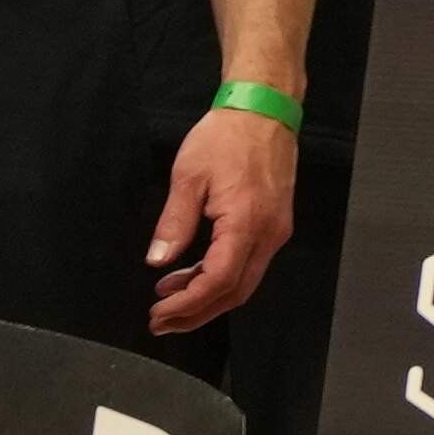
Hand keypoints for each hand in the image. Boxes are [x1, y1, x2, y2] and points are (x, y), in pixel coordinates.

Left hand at [143, 100, 296, 337]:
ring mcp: (276, 232)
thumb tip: (157, 262)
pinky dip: (220, 276)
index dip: (188, 303)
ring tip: (168, 298)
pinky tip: (192, 272)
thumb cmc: (223, 139)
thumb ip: (174, 223)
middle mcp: (268, 235)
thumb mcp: (188, 177)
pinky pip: (249, 264)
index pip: (219, 280)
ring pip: (244, 282)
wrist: (264, 112)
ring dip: (207, 297)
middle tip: (160, 322)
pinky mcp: (275, 225)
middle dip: (197, 313)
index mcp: (246, 223)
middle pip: (236, 292)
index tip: (157, 313)